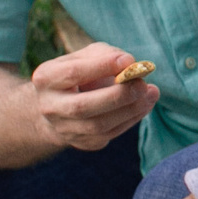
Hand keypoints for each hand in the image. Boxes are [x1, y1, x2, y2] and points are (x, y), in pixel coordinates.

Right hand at [30, 43, 158, 151]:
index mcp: (46, 78)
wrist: (60, 106)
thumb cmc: (77, 74)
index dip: (102, 67)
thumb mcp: (84, 57)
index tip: (129, 61)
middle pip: (82, 106)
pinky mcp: (83, 143)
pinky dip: (132, 119)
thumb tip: (130, 64)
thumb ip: (105, 55)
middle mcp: (49, 107)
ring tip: (151, 94)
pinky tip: (145, 105)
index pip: (73, 73)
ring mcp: (65, 129)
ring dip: (130, 110)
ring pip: (98, 125)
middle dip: (117, 95)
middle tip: (142, 84)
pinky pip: (110, 134)